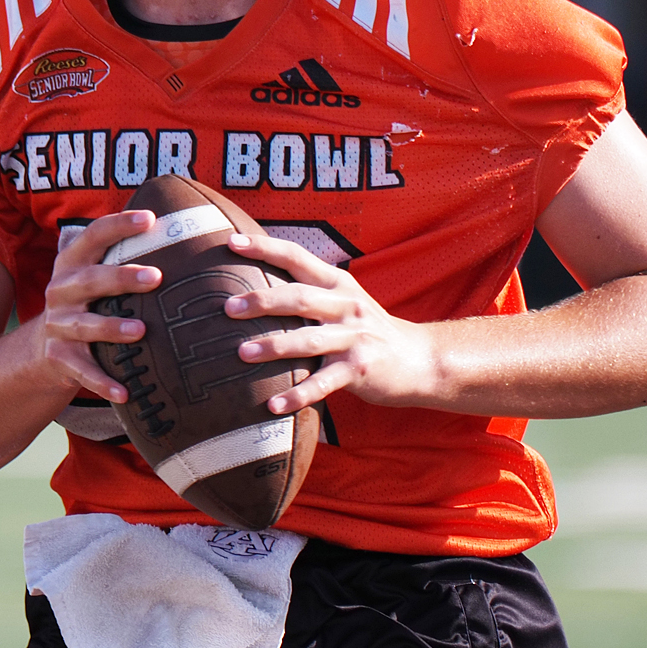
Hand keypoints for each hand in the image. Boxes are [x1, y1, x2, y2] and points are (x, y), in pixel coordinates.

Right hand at [37, 209, 162, 403]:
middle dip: (122, 277)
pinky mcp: (59, 357)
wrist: (44, 349)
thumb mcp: (95, 275)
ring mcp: (59, 325)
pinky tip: (126, 393)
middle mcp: (62, 290)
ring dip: (113, 329)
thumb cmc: (89, 302)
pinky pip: (83, 371)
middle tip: (157, 277)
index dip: (120, 225)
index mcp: (73, 262)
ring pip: (87, 326)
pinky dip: (103, 383)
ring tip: (142, 331)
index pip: (94, 235)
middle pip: (92, 280)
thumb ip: (124, 255)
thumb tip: (185, 225)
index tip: (150, 218)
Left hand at [222, 231, 438, 412]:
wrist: (418, 358)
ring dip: (274, 346)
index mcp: (337, 283)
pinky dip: (298, 394)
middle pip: (299, 298)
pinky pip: (324, 383)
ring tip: (242, 353)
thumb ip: (308, 292)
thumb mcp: (343, 300)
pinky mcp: (360, 370)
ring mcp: (355, 338)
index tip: (231, 242)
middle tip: (227, 308)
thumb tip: (254, 287)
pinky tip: (273, 405)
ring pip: (309, 340)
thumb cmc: (366, 330)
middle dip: (262, 301)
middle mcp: (346, 305)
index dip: (265, 248)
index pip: (297, 257)